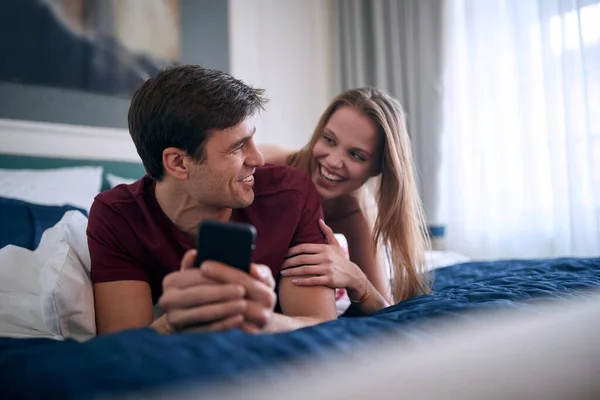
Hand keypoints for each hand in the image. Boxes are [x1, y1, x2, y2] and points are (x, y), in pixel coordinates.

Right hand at [158, 249, 276, 333]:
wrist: (186, 312)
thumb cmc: (199, 287)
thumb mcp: (196, 273)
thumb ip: (196, 263)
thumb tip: (194, 253)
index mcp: (171, 281)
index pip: (196, 277)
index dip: (217, 278)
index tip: (238, 279)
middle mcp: (167, 300)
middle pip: (198, 295)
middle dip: (222, 294)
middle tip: (243, 291)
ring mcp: (173, 318)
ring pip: (202, 313)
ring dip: (224, 309)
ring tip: (243, 305)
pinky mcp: (183, 333)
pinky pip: (205, 329)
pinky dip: (223, 324)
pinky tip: (238, 320)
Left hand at [280, 219, 363, 291]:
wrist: (353, 275)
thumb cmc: (340, 259)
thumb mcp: (335, 245)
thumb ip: (327, 232)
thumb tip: (319, 220)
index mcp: (324, 248)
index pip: (304, 247)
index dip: (291, 250)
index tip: (282, 253)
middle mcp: (326, 258)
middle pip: (302, 259)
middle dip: (289, 261)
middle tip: (279, 264)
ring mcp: (328, 269)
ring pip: (305, 270)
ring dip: (292, 271)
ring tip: (282, 272)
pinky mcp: (330, 280)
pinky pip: (313, 281)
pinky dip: (302, 281)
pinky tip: (293, 282)